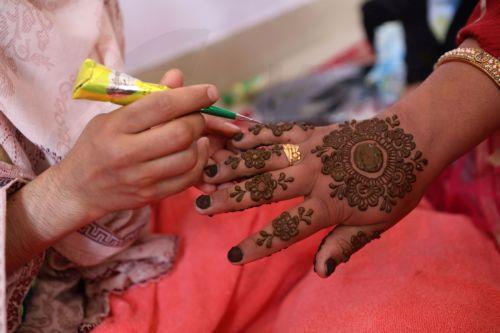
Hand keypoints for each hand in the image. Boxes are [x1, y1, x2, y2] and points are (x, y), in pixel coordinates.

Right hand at [51, 69, 218, 224]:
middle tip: (197, 116)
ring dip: (199, 143)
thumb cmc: (96, 146)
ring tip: (195, 135)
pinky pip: (187, 179)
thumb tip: (177, 76)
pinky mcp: (150, 195)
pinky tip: (194, 152)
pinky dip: (198, 163)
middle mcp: (126, 153)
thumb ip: (147, 99)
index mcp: (115, 126)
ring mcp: (139, 177)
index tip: (210, 91)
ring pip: (187, 158)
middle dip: (198, 120)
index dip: (191, 96)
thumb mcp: (113, 117)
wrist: (78, 189)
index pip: (161, 105)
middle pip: (180, 133)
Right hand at [195, 115, 435, 276]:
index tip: (233, 256)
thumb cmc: (397, 186)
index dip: (258, 245)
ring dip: (234, 165)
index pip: (286, 229)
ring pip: (264, 158)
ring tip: (207, 170)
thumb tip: (319, 271)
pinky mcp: (313, 132)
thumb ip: (343, 245)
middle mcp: (313, 175)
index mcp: (329, 204)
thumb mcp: (377, 224)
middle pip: (264, 189)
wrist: (413, 140)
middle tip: (202, 205)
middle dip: (230, 198)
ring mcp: (311, 150)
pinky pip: (278, 132)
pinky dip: (255, 135)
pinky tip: (235, 137)